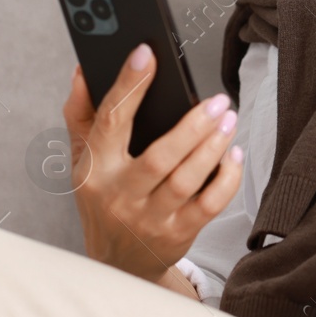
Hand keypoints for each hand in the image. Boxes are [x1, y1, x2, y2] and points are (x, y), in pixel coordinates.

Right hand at [61, 43, 244, 282]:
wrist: (117, 263)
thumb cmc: (103, 199)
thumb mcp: (82, 159)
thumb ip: (81, 114)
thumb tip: (82, 71)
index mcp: (95, 169)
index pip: (109, 121)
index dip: (128, 85)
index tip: (147, 53)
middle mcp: (120, 196)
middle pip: (159, 157)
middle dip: (192, 125)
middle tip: (217, 99)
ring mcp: (150, 218)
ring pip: (187, 180)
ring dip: (213, 146)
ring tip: (229, 119)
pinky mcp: (178, 234)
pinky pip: (209, 205)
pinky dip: (227, 178)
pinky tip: (234, 155)